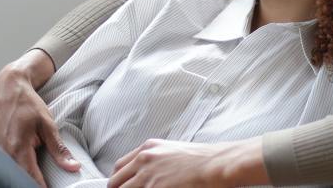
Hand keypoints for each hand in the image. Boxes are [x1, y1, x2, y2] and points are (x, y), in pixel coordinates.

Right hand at [0, 49, 80, 186]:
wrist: (6, 88)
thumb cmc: (26, 102)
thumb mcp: (47, 124)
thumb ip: (59, 149)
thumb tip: (72, 167)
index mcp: (18, 148)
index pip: (31, 179)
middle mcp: (5, 153)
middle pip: (20, 178)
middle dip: (35, 183)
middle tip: (50, 185)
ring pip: (14, 172)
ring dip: (26, 177)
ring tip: (42, 180)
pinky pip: (9, 165)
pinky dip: (19, 169)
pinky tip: (30, 170)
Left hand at [107, 138, 267, 187]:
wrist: (217, 164)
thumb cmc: (203, 159)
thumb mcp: (173, 151)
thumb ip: (156, 161)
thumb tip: (147, 174)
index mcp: (148, 148)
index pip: (119, 167)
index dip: (117, 181)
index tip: (119, 187)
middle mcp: (144, 160)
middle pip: (116, 182)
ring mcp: (148, 176)